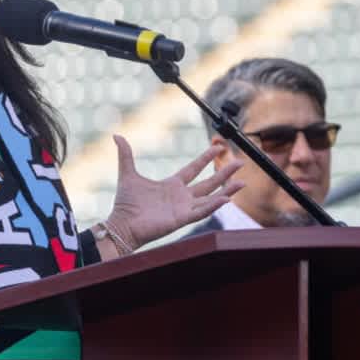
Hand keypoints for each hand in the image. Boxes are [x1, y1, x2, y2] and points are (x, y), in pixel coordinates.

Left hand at [105, 136, 243, 249]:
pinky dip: (214, 205)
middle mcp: (181, 197)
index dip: (206, 158)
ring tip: (243, 182)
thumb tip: (116, 135)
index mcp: (172, 185)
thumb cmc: (125, 204)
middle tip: (241, 163)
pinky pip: (202, 211)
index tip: (218, 147)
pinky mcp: (182, 219)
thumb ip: (126, 154)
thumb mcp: (127, 174)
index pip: (194, 169)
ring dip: (227, 190)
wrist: (122, 224)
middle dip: (225, 173)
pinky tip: (226, 198)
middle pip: (209, 183)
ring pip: (211, 197)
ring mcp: (184, 208)